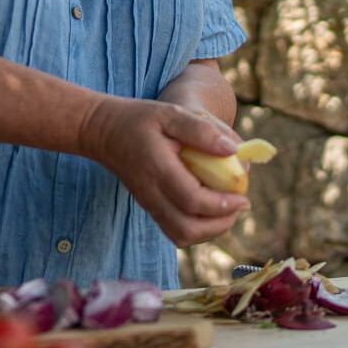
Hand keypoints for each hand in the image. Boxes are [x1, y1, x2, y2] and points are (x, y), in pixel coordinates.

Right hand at [77, 96, 247, 245]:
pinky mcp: (149, 208)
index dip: (222, 204)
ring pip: (181, 235)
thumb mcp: (170, 113)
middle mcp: (151, 193)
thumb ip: (201, 130)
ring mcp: (148, 204)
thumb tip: (233, 150)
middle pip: (187, 228)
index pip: (192, 200)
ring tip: (228, 210)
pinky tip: (210, 211)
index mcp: (158, 169)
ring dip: (210, 230)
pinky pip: (175, 231)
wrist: (103, 132)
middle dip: (220, 224)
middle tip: (240, 206)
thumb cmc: (139, 119)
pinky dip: (197, 229)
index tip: (243, 196)